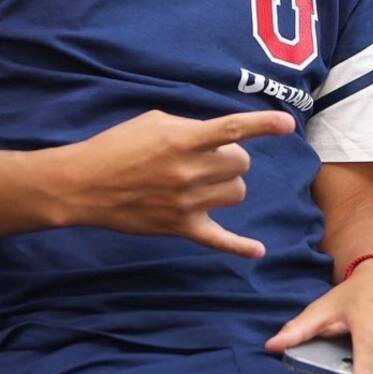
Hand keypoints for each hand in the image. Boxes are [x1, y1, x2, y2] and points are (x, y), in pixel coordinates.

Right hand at [59, 108, 294, 256]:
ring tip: (205, 180)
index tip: (288, 123)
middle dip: (232, 157)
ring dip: (228, 184)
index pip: (232, 130)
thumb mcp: (156, 122)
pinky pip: (218, 240)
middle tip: (209, 156)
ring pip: (236, 192)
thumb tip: (222, 137)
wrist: (84, 185)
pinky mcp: (180, 227)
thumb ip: (192, 128)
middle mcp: (188, 172)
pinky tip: (258, 251)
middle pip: (240, 164)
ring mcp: (186, 203)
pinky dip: (240, 246)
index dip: (263, 125)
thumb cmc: (118, 146)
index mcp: (183, 140)